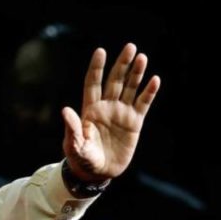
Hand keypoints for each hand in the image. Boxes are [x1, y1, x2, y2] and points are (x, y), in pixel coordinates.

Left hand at [62, 43, 159, 182]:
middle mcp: (106, 106)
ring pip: (130, 88)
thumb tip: (65, 110)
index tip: (101, 51)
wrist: (97, 173)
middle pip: (114, 80)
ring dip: (136, 73)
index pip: (93, 83)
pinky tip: (155, 80)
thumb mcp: (74, 144)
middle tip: (130, 47)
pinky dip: (149, 92)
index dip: (97, 68)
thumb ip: (72, 127)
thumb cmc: (81, 158)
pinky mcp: (134, 123)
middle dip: (122, 64)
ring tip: (142, 57)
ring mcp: (121, 113)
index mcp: (90, 109)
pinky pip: (143, 104)